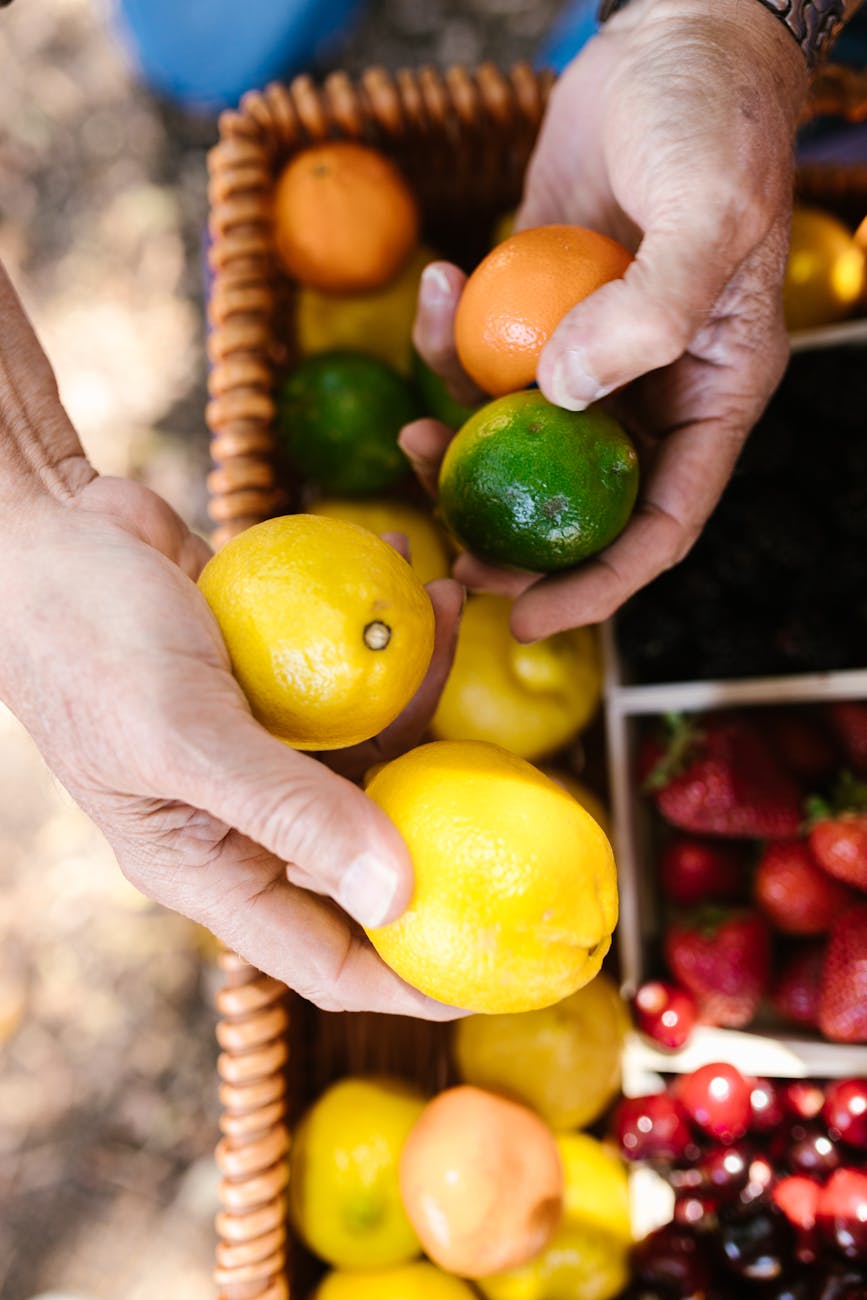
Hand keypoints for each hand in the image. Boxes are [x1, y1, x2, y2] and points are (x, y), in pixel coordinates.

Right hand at [0, 475, 463, 1016]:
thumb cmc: (84, 638)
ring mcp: (261, 747)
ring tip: (449, 607)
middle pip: (369, 851)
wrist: (40, 530)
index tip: (500, 975)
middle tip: (526, 784)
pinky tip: (409, 577)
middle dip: (446, 818)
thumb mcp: (185, 734)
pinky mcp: (271, 682)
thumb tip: (398, 896)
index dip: (412, 979)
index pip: (326, 958)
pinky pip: (350, 677)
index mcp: (207, 865)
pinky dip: (384, 636)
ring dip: (420, 688)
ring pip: (373, 750)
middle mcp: (241, 819)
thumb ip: (290, 812)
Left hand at [406, 0, 807, 639]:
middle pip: (575, 502)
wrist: (669, 42)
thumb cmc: (713, 122)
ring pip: (515, 441)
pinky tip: (434, 284)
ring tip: (411, 438)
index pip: (659, 524)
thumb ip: (652, 309)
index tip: (528, 619)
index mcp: (708, 398)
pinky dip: (444, 342)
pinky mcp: (530, 313)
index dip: (598, 585)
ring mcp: (584, 356)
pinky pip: (479, 358)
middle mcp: (646, 392)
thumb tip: (564, 393)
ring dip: (458, 452)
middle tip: (443, 556)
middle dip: (509, 542)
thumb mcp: (710, 211)